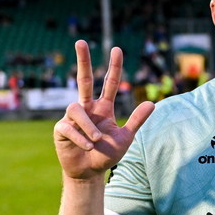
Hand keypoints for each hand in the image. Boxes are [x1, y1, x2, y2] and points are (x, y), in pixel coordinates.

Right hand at [54, 40, 154, 178]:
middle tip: (80, 41)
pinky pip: (69, 126)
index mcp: (103, 108)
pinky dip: (80, 137)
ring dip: (88, 126)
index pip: (109, 83)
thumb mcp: (125, 138)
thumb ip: (136, 120)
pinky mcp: (61, 128)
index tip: (117, 49)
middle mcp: (87, 108)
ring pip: (76, 108)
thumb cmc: (106, 154)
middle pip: (84, 79)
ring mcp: (73, 117)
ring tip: (96, 140)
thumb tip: (152, 102)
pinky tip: (87, 146)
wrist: (89, 172)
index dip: (114, 67)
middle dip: (83, 60)